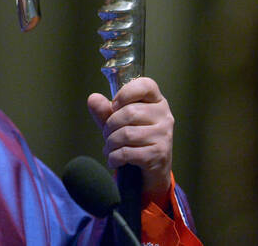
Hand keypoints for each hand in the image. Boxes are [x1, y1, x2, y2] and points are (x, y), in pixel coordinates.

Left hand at [86, 77, 173, 208]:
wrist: (149, 172)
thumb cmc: (132, 140)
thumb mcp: (116, 122)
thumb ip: (104, 110)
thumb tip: (93, 98)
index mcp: (156, 101)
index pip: (145, 85)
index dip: (125, 93)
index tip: (114, 105)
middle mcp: (164, 116)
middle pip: (129, 112)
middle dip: (110, 126)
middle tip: (107, 134)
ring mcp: (164, 135)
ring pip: (127, 134)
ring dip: (111, 143)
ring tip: (110, 148)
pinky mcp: (159, 154)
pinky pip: (128, 152)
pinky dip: (114, 157)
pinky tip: (114, 159)